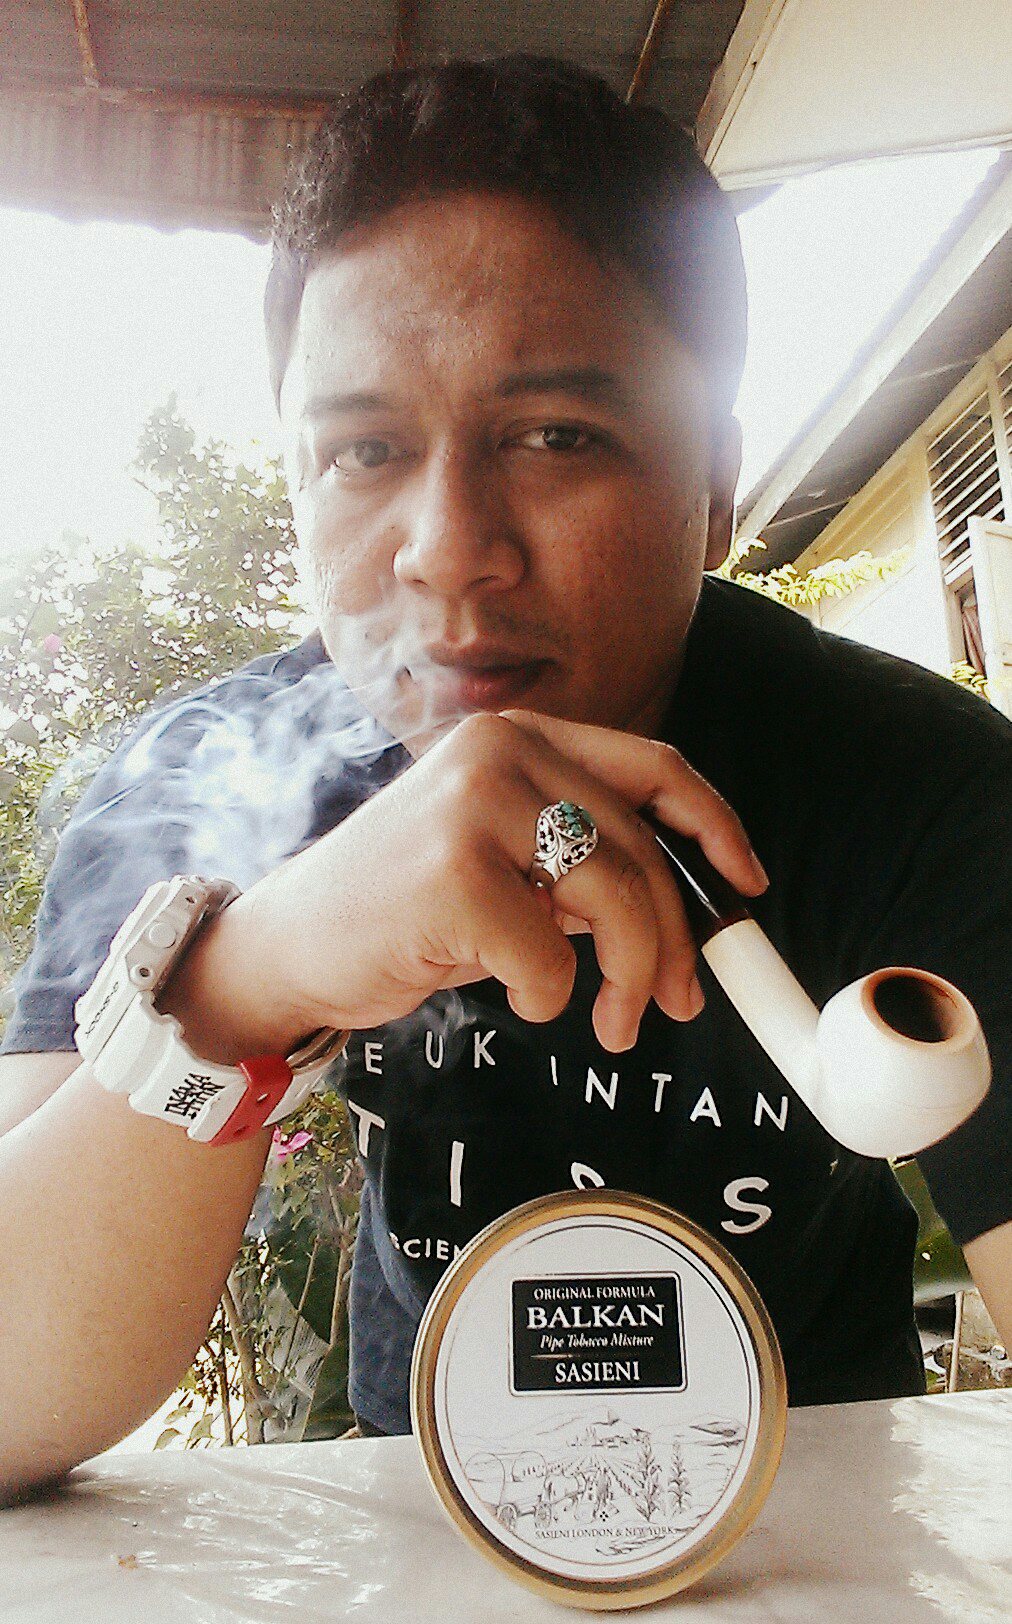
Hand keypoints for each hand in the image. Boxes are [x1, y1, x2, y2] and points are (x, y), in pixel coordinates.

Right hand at [183, 710, 767, 1057]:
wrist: (291, 948)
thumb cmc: (405, 912)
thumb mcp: (502, 864)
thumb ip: (579, 862)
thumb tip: (682, 916)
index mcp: (519, 738)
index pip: (653, 766)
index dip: (716, 827)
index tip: (747, 888)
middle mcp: (499, 751)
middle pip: (639, 847)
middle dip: (675, 940)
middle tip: (678, 1002)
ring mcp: (471, 805)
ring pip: (612, 896)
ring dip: (630, 977)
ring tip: (616, 1024)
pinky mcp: (451, 875)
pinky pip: (548, 955)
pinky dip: (549, 997)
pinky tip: (517, 996)